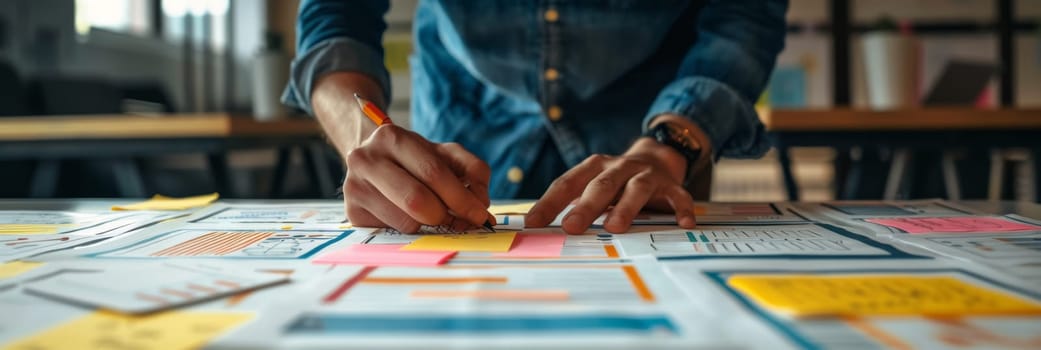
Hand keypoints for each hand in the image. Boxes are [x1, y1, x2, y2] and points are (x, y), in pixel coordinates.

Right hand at [343, 125, 492, 232]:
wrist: (372, 159)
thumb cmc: (415, 159)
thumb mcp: (444, 153)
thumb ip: (472, 170)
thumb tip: (481, 205)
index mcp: (392, 138)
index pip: (433, 172)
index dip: (461, 197)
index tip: (480, 215)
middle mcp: (366, 159)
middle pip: (417, 200)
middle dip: (445, 216)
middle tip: (459, 221)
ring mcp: (354, 187)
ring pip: (406, 222)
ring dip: (429, 225)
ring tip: (432, 214)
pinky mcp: (352, 213)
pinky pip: (393, 233)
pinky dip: (411, 231)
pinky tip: (409, 217)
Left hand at [526, 137, 697, 233]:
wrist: (657, 157)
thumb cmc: (616, 181)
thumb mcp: (594, 186)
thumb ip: (574, 204)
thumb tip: (540, 230)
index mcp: (593, 168)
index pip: (567, 184)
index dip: (549, 203)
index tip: (533, 223)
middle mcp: (619, 167)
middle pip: (601, 186)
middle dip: (586, 207)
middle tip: (571, 227)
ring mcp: (646, 175)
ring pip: (636, 189)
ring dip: (626, 207)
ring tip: (616, 228)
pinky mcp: (670, 185)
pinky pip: (678, 196)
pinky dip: (681, 208)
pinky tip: (684, 223)